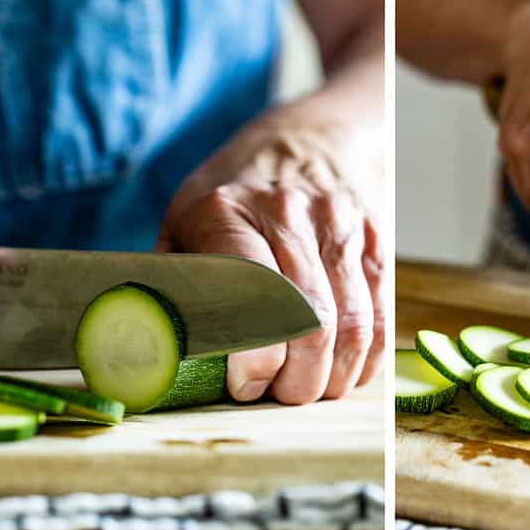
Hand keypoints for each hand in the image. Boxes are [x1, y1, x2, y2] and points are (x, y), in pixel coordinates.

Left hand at [156, 114, 383, 404]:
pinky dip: (364, 359)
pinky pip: (381, 317)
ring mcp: (340, 227)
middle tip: (276, 394)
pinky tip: (342, 371)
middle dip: (296, 380)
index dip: (255, 358)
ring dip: (332, 377)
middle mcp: (290, 215)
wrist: (313, 135)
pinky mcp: (376, 242)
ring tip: (307, 389)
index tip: (244, 384)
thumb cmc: (238, 186)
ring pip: (353, 327)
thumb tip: (148, 348)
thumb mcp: (186, 215)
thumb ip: (173, 279)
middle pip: (310, 323)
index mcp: (229, 211)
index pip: (254, 299)